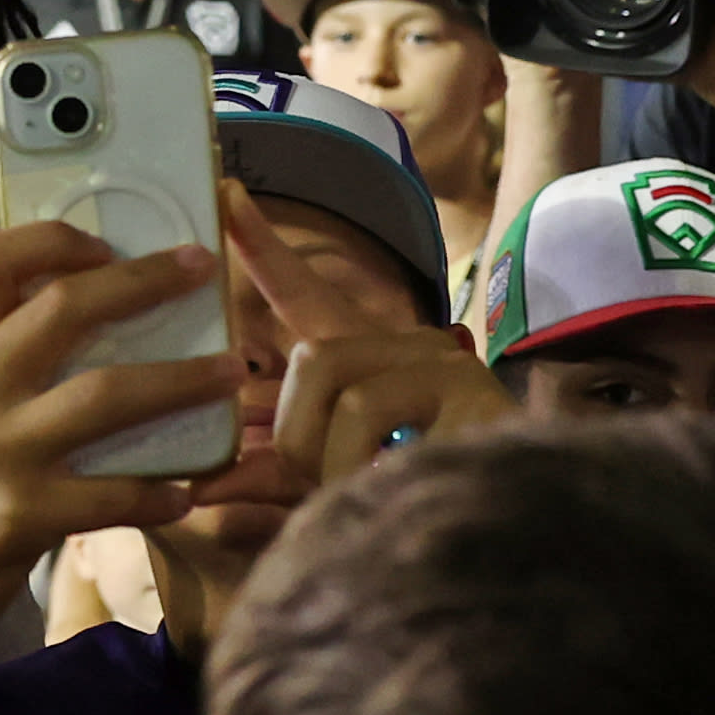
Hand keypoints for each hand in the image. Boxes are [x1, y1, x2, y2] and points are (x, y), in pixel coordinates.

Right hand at [0, 222, 225, 653]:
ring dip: (182, 381)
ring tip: (233, 374)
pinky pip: (111, 496)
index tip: (107, 243)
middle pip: (65, 307)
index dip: (52, 239)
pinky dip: (156, 494)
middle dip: (144, 280)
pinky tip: (184, 494)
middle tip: (203, 267)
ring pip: (106, 394)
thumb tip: (68, 329)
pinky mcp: (19, 516)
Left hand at [221, 191, 499, 489]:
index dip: (261, 246)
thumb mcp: (329, 478)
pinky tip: (400, 489)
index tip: (224, 191)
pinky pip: (400, 438)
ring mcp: (450, 367)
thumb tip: (202, 484)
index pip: (303, 293)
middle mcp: (411, 345)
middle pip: (315, 360)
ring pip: (352, 401)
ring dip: (341, 466)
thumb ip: (269, 475)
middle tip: (325, 480)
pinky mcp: (479, 400)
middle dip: (300, 436)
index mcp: (369, 357)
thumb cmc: (408, 493)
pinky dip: (379, 477)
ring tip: (368, 492)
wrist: (512, 523)